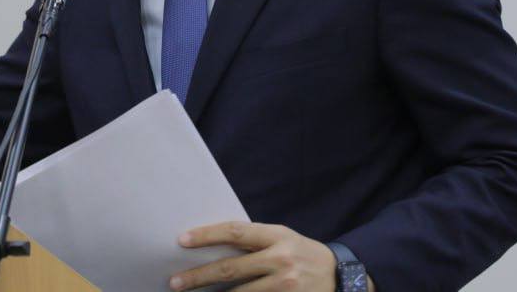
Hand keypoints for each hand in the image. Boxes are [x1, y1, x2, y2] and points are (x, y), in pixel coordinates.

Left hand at [169, 221, 342, 291]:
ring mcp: (286, 285)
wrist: (341, 276)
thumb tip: (213, 244)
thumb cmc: (302, 253)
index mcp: (277, 236)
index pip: (235, 232)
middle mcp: (281, 260)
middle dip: (198, 277)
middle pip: (231, 269)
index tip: (182, 240)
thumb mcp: (282, 238)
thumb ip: (253, 241)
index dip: (207, 235)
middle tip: (175, 282)